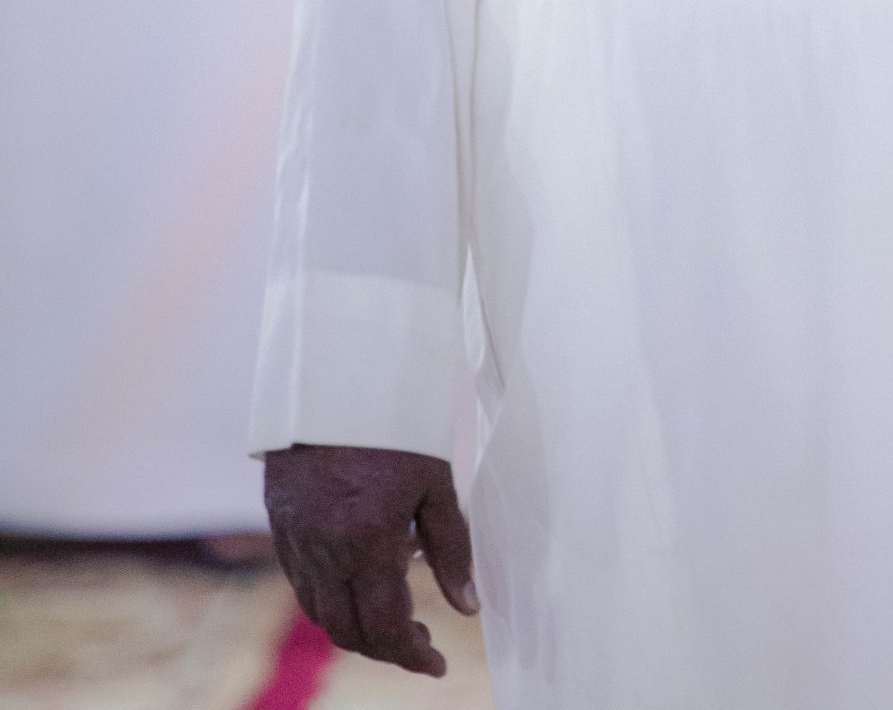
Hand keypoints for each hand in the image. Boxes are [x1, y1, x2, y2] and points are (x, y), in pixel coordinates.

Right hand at [264, 444, 477, 678]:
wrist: (335, 373)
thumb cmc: (396, 421)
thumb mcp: (435, 481)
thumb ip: (451, 548)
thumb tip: (467, 606)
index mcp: (367, 540)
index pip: (386, 627)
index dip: (412, 656)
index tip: (437, 665)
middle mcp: (324, 549)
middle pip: (348, 631)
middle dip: (385, 647)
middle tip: (421, 641)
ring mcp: (296, 538)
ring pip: (320, 611)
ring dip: (355, 626)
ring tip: (394, 614)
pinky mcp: (280, 523)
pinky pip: (302, 582)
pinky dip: (330, 597)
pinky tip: (359, 582)